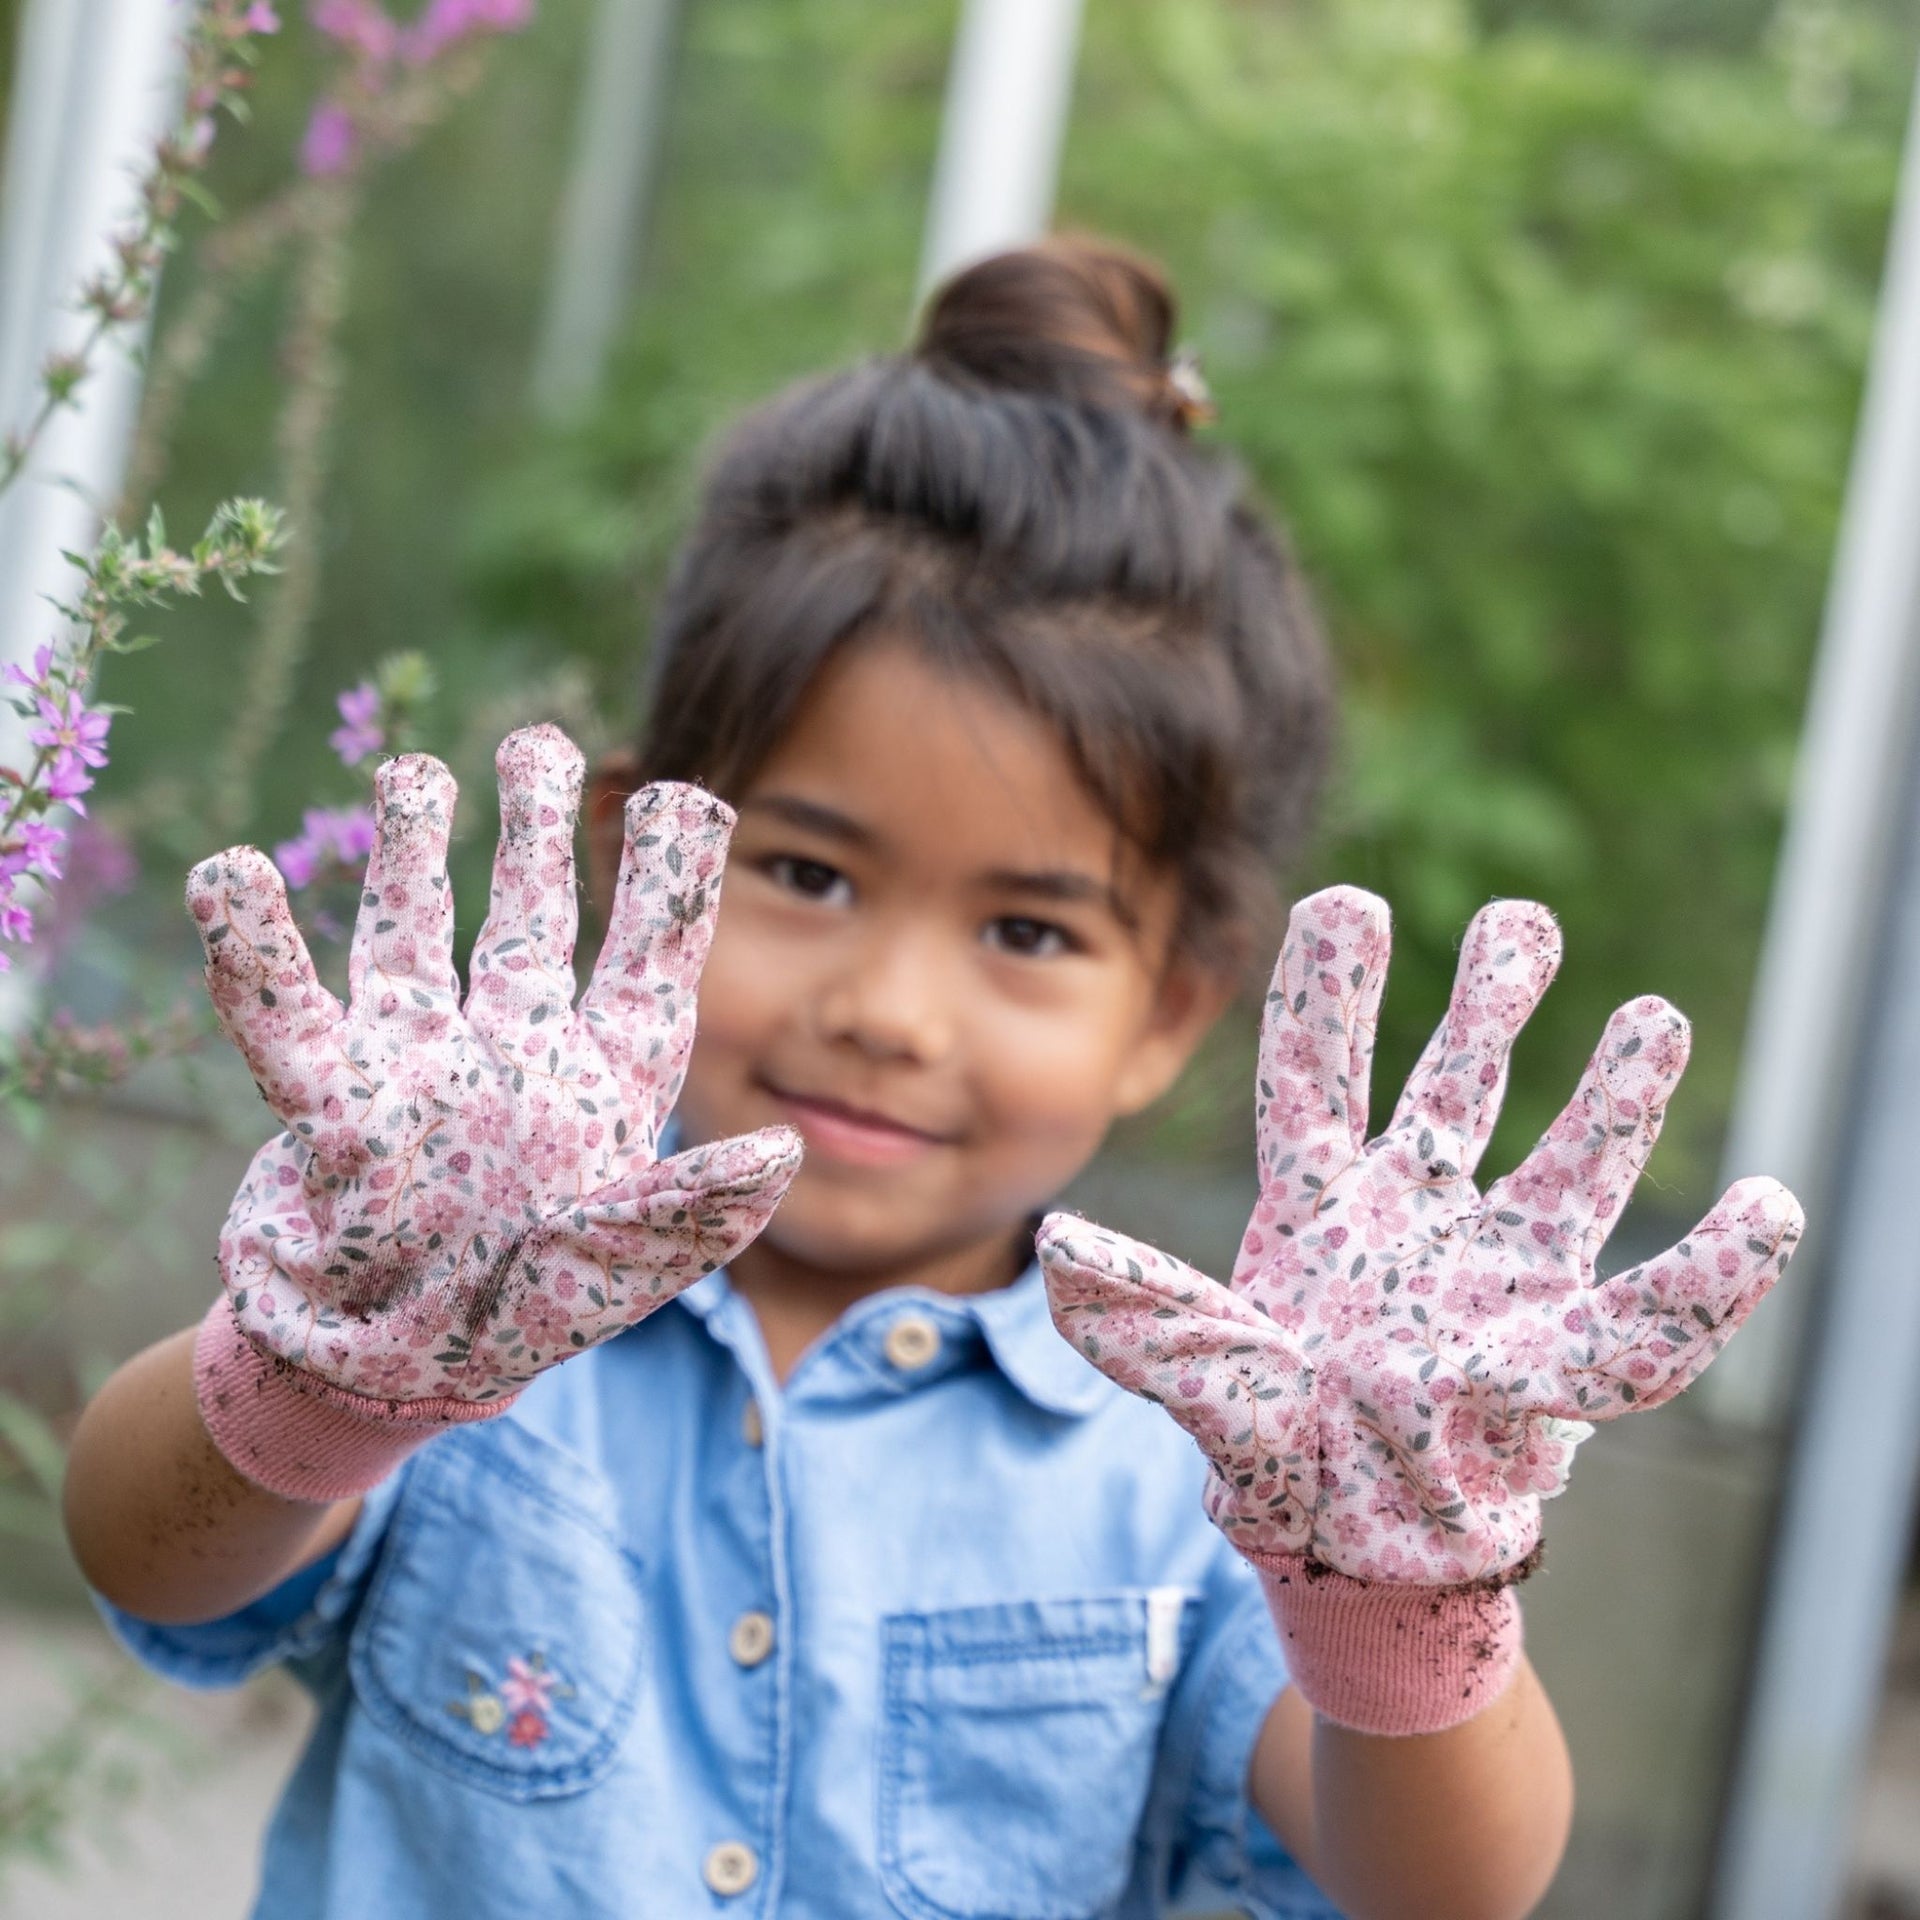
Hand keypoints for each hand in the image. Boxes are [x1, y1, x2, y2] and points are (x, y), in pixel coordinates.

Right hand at [189, 725, 798, 1413]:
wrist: (392, 1381)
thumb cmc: (523, 1322)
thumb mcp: (622, 1270)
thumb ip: (692, 1212)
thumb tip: (783, 1155)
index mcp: (602, 1091)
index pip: (646, 969)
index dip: (666, 887)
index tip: (686, 795)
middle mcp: (515, 1061)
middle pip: (531, 927)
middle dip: (534, 834)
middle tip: (537, 741)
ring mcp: (424, 1072)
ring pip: (416, 940)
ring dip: (412, 858)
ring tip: (414, 771)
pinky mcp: (334, 1107)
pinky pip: (286, 1017)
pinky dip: (254, 952)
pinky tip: (228, 875)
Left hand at [1039, 888, 1801, 1587]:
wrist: (1355, 1556)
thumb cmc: (1277, 1462)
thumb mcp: (1209, 1382)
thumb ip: (1149, 1319)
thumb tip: (1061, 1250)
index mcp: (1315, 1212)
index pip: (1316, 1077)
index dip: (1330, 994)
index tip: (1349, 901)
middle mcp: (1408, 1220)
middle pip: (1452, 1089)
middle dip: (1487, 1006)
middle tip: (1522, 920)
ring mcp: (1488, 1272)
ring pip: (1559, 1162)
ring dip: (1611, 1097)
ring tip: (1654, 1015)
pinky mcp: (1554, 1342)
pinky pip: (1645, 1307)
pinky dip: (1709, 1272)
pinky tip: (1763, 1213)